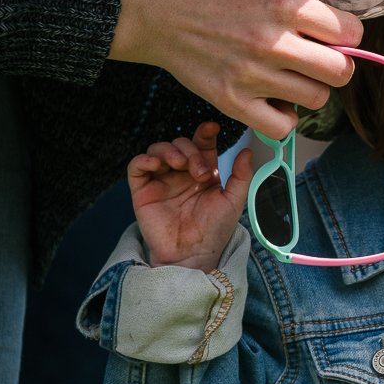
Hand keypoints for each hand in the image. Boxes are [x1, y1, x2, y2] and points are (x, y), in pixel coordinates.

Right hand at [110, 0, 362, 137]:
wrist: (155, 11)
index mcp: (286, 4)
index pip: (351, 32)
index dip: (350, 34)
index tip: (338, 35)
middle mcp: (274, 42)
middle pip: (341, 72)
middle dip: (338, 65)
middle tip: (321, 59)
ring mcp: (253, 76)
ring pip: (316, 99)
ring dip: (311, 89)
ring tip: (294, 76)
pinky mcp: (232, 102)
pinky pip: (282, 126)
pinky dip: (285, 117)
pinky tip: (276, 99)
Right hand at [128, 122, 253, 270]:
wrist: (193, 255)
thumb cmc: (214, 231)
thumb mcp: (234, 201)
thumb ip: (241, 175)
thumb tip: (247, 150)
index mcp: (203, 172)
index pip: (201, 144)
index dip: (205, 133)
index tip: (212, 128)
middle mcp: (181, 173)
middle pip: (181, 144)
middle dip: (191, 151)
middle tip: (200, 172)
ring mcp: (161, 180)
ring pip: (159, 148)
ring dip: (170, 150)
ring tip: (179, 165)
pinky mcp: (142, 191)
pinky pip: (136, 166)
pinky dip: (144, 159)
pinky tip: (157, 164)